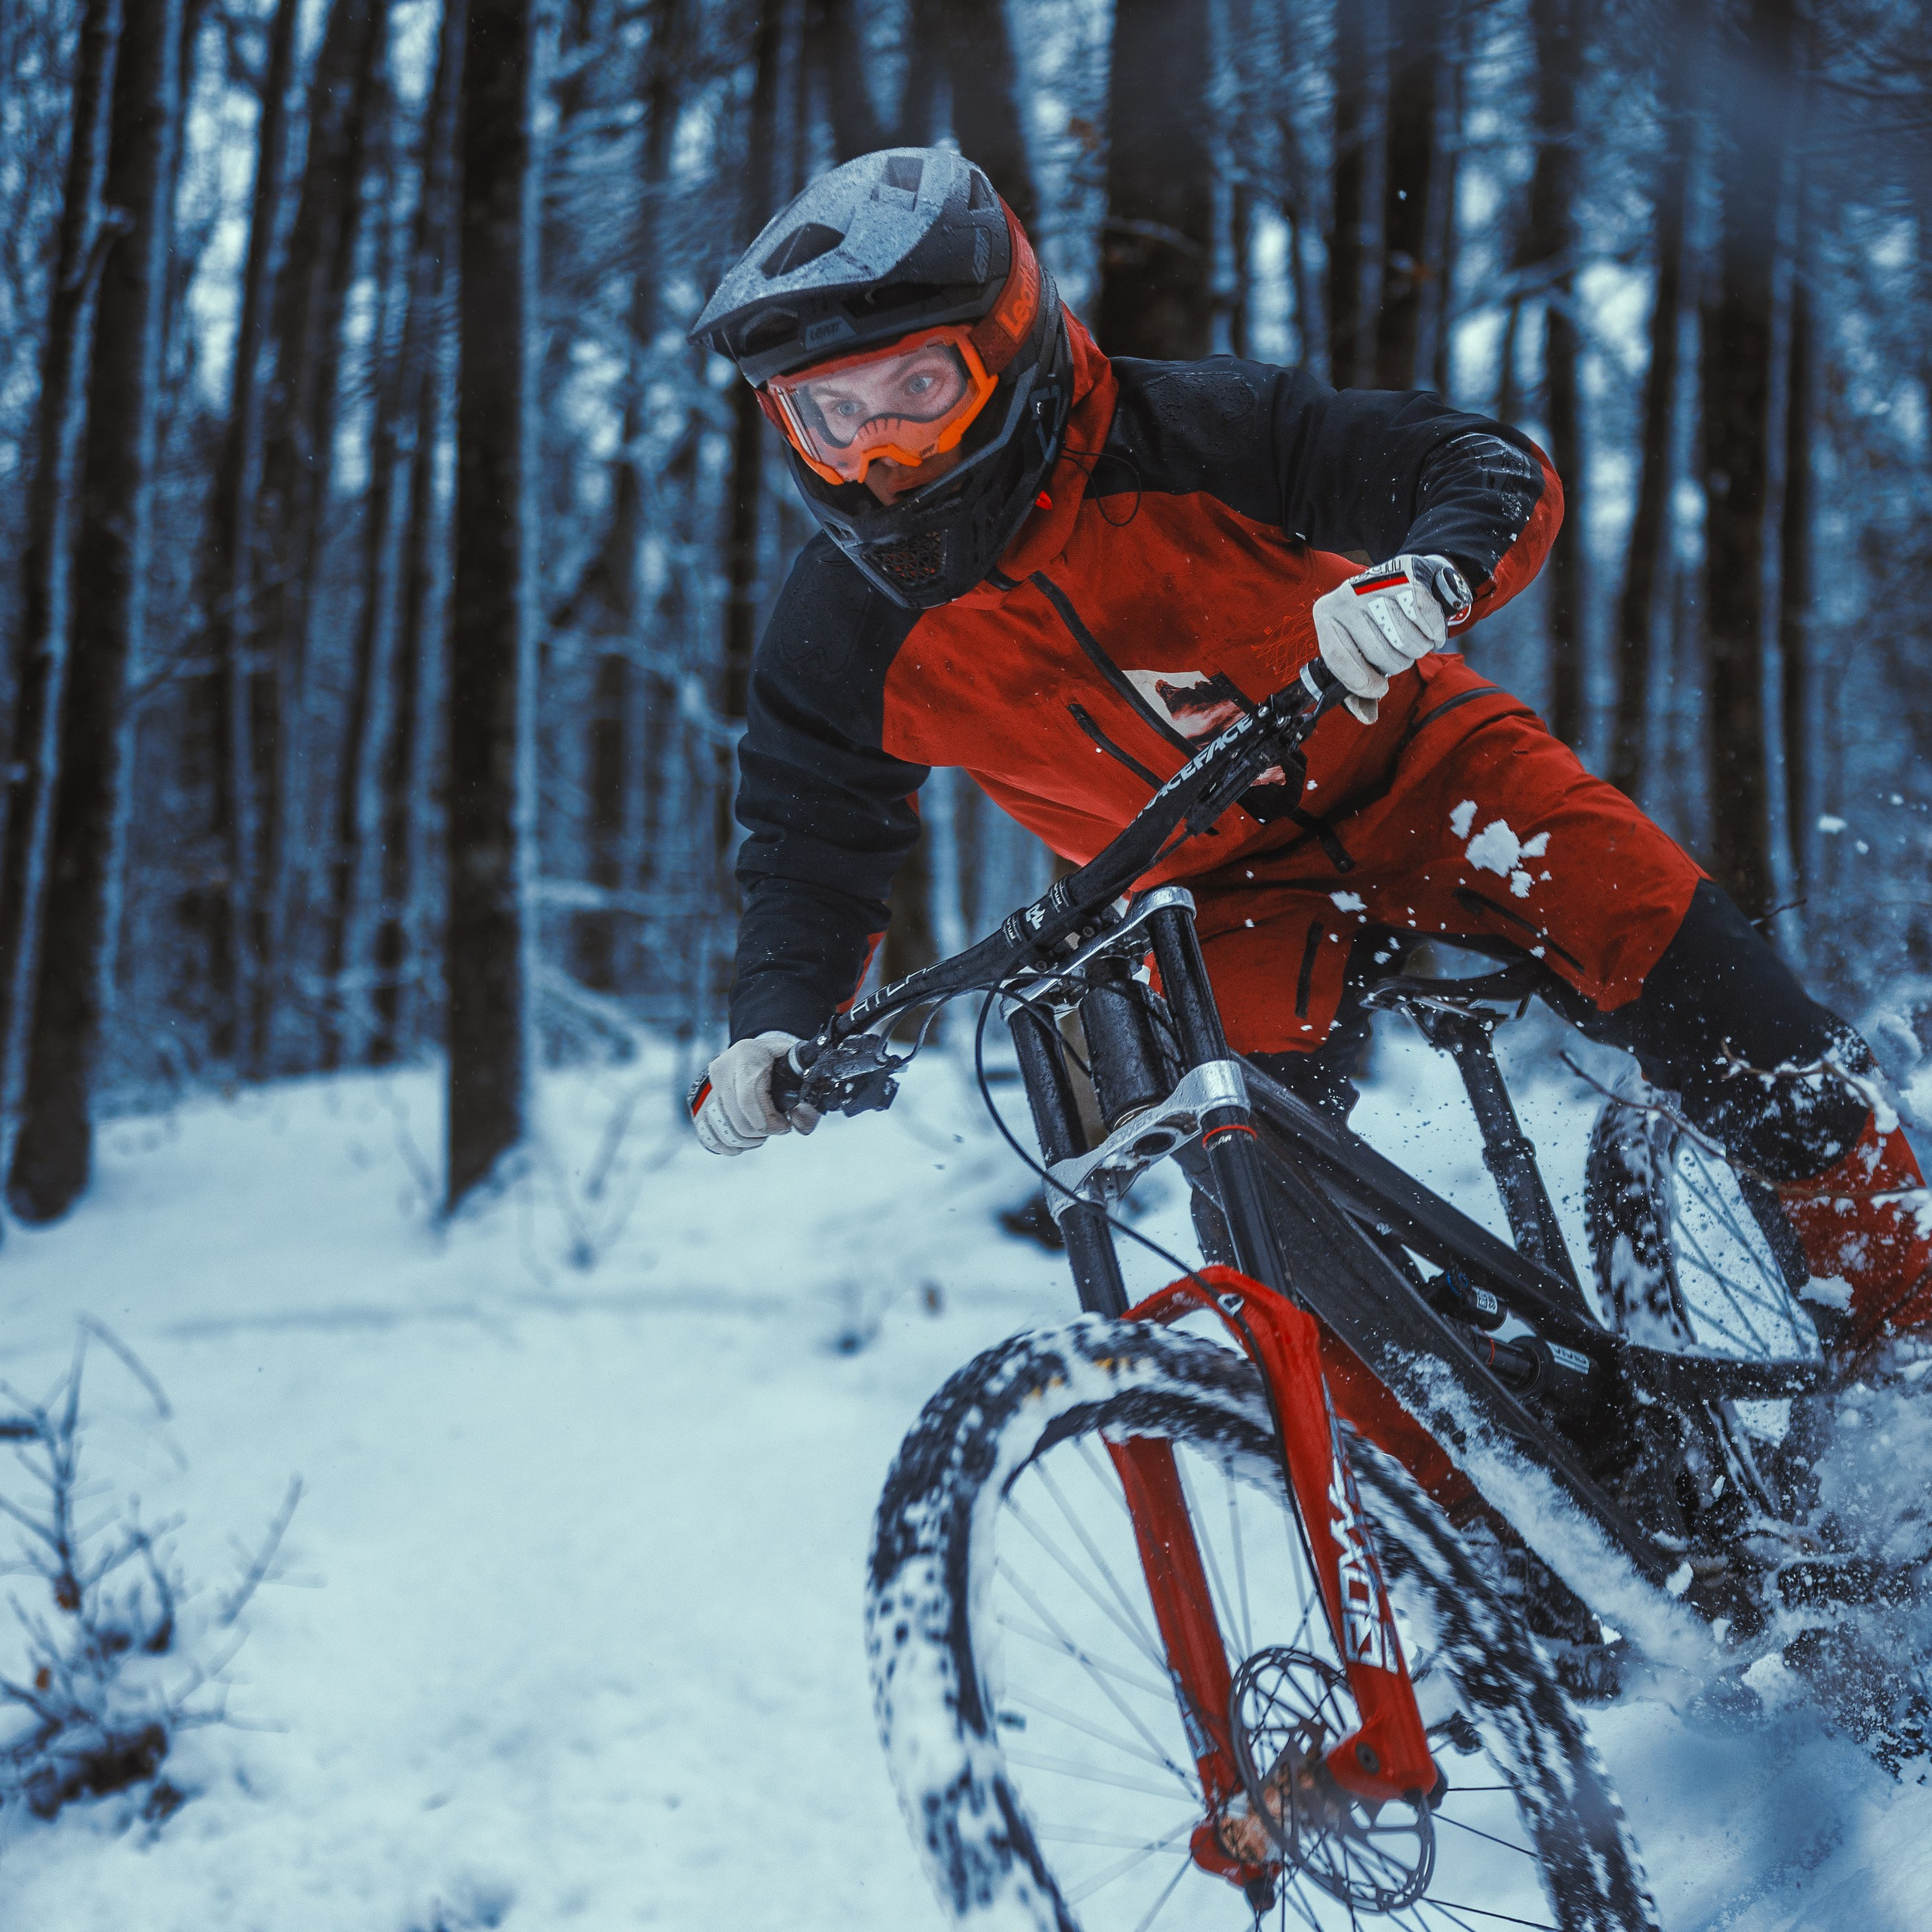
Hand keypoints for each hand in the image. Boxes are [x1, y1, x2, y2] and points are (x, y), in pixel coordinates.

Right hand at [691, 1031, 819, 1156]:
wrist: (753, 1052)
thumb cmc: (779, 1061)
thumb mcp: (798, 1068)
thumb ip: (807, 1097)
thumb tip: (801, 1125)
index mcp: (747, 1055)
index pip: (749, 1098)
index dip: (769, 1121)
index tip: (785, 1125)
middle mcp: (722, 1068)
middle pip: (737, 1118)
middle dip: (761, 1133)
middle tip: (776, 1129)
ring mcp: (708, 1085)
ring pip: (721, 1128)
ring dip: (745, 1140)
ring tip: (760, 1134)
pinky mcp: (699, 1100)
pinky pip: (706, 1131)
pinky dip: (724, 1144)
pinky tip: (741, 1142)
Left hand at [1312, 554, 1456, 724]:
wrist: (1400, 579)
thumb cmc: (1374, 624)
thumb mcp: (1358, 651)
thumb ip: (1359, 685)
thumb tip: (1367, 717)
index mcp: (1326, 616)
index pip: (1336, 658)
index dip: (1360, 681)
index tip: (1379, 689)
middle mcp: (1346, 596)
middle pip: (1376, 652)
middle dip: (1395, 664)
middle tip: (1399, 655)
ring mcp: (1375, 583)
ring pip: (1403, 638)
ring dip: (1417, 649)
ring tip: (1414, 642)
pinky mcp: (1406, 576)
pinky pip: (1424, 617)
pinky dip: (1433, 632)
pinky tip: (1431, 633)